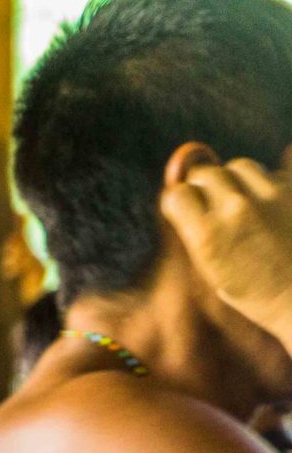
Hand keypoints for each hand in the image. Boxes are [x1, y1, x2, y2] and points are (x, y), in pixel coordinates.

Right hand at [162, 153, 291, 350]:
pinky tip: (274, 211)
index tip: (188, 213)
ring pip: (240, 166)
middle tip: (217, 208)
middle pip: (206, 172)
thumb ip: (193, 221)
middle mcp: (238, 210)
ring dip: (237, 180)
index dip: (181, 202)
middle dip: (205, 186)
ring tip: (246, 205)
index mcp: (208, 235)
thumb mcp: (212, 266)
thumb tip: (180, 161)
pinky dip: (269, 187)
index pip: (177, 193)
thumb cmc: (256, 291)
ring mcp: (273, 197)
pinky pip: (274, 175)